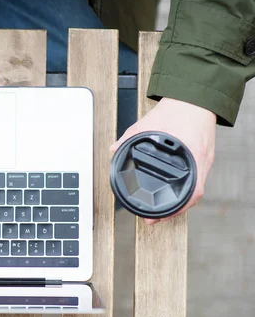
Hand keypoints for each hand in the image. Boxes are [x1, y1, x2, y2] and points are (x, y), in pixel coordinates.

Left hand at [110, 97, 215, 224]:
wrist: (195, 97)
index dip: (175, 209)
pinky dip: (185, 186)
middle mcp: (200, 162)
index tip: (157, 218)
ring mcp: (203, 160)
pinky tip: (174, 190)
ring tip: (163, 211)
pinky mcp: (203, 155)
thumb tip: (113, 150)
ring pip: (194, 188)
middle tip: (155, 220)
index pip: (191, 193)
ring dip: (180, 201)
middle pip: (192, 196)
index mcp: (190, 157)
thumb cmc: (176, 110)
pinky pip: (196, 177)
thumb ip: (128, 139)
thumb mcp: (146, 125)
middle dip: (173, 210)